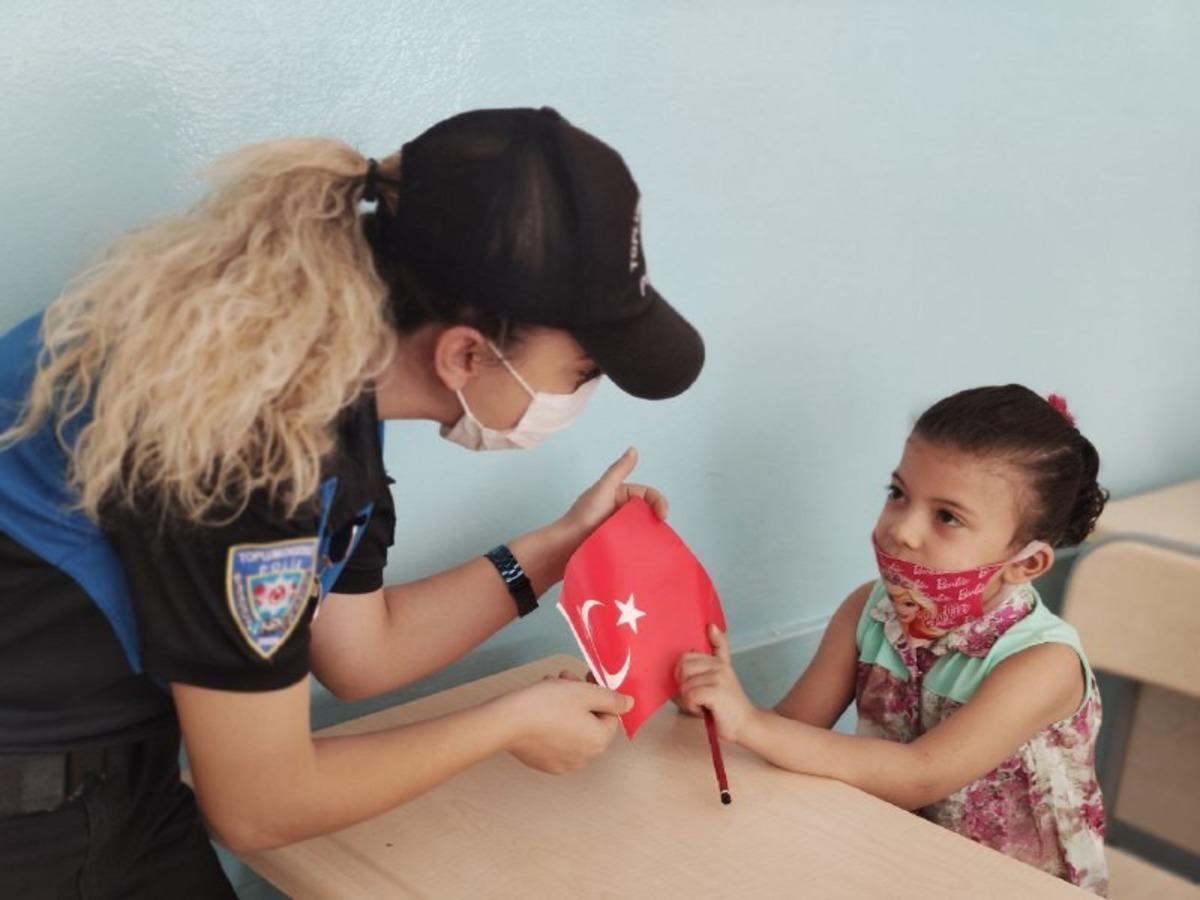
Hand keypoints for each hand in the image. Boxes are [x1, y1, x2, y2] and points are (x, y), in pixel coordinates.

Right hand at [501, 679, 632, 774]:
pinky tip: (538, 708)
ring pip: (572, 727)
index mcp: (599, 741)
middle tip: (564, 679)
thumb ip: (612, 698)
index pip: (610, 714)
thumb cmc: (546, 705)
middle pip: (590, 720)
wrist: (508, 722)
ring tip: (548, 688)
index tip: (585, 678)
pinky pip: (556, 738)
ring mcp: (563, 762)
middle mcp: (584, 757)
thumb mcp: (585, 693)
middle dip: (579, 696)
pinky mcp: (544, 762)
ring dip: (565, 706)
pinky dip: (552, 723)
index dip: (598, 692)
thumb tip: (629, 704)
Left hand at [556, 448, 668, 547]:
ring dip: (649, 534)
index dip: (658, 503)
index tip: (662, 516)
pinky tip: (643, 552)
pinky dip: (640, 545)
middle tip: (658, 532)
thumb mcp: (603, 489)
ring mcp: (619, 527)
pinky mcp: (617, 543)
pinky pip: (634, 542)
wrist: (565, 545)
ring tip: (652, 544)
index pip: (647, 495)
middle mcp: (621, 509)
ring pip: (642, 528)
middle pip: (647, 512)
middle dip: (655, 519)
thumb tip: (633, 450)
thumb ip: (618, 470)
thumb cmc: (582, 516)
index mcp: (621, 494)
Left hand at [676, 625, 755, 741]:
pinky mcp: (716, 691)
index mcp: (720, 662)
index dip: (704, 644)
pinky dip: (692, 706)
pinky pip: (690, 694)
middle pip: (683, 664)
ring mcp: (719, 676)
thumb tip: (705, 637)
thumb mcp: (717, 683)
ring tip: (703, 704)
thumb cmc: (726, 708)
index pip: (707, 645)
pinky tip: (704, 710)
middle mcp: (720, 665)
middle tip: (697, 695)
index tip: (708, 631)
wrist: (746, 725)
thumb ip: (708, 667)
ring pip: (684, 683)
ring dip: (688, 699)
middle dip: (683, 683)